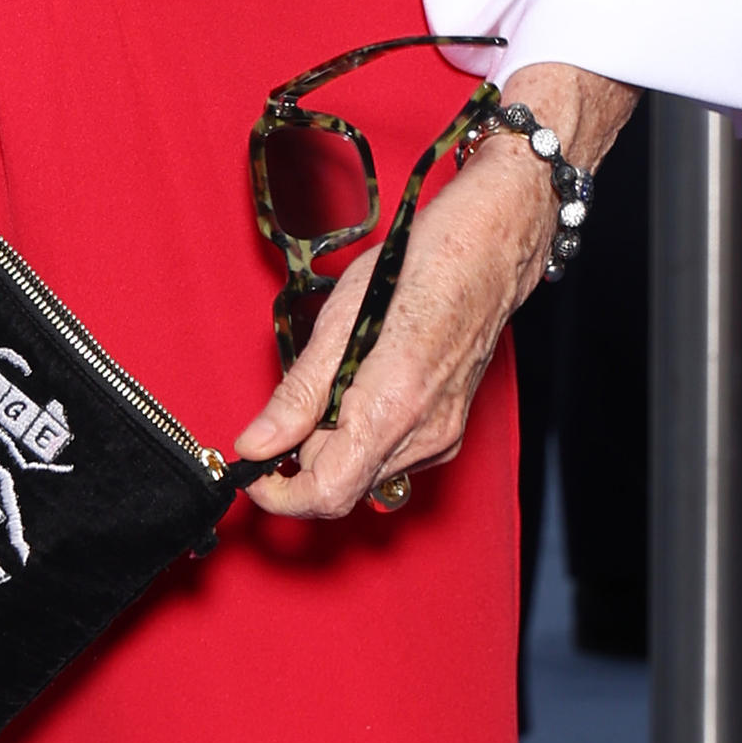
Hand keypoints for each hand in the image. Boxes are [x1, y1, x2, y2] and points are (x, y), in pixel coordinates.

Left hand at [228, 63, 629, 523]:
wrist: (487, 248)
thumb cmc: (420, 266)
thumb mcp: (339, 321)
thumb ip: (297, 395)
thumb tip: (256, 443)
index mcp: (392, 407)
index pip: (327, 494)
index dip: (280, 494)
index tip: (254, 472)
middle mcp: (423, 433)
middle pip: (341, 482)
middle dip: (305, 452)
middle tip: (297, 399)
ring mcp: (441, 436)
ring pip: (364, 470)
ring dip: (335, 440)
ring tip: (339, 379)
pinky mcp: (448, 432)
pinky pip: (390, 455)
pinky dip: (364, 432)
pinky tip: (366, 385)